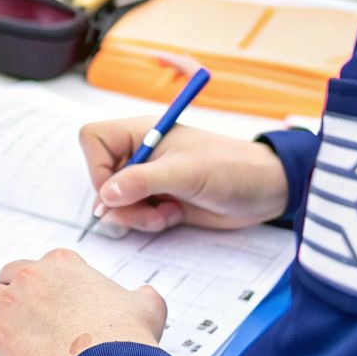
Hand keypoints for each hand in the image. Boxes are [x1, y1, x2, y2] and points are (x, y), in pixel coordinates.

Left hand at [0, 248, 165, 355]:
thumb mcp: (145, 309)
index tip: (49, 292)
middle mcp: (33, 276)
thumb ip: (142, 296)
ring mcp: (11, 304)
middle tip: (23, 311)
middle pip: (11, 276)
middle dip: (14, 292)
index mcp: (65, 265)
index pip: (47, 263)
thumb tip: (146, 295)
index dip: (47, 280)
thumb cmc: (124, 339)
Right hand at [80, 119, 288, 232]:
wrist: (264, 191)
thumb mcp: (185, 172)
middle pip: (101, 177)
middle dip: (121, 202)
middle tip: (149, 211)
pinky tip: (174, 216)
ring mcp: (149, 178)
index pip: (93, 139)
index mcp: (141, 133)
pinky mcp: (159, 200)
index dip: (97, 166)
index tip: (119, 188)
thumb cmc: (229, 168)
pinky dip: (148, 223)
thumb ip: (143, 181)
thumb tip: (105, 196)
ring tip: (167, 214)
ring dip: (136, 216)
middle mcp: (140, 153)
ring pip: (115, 202)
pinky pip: (134, 215)